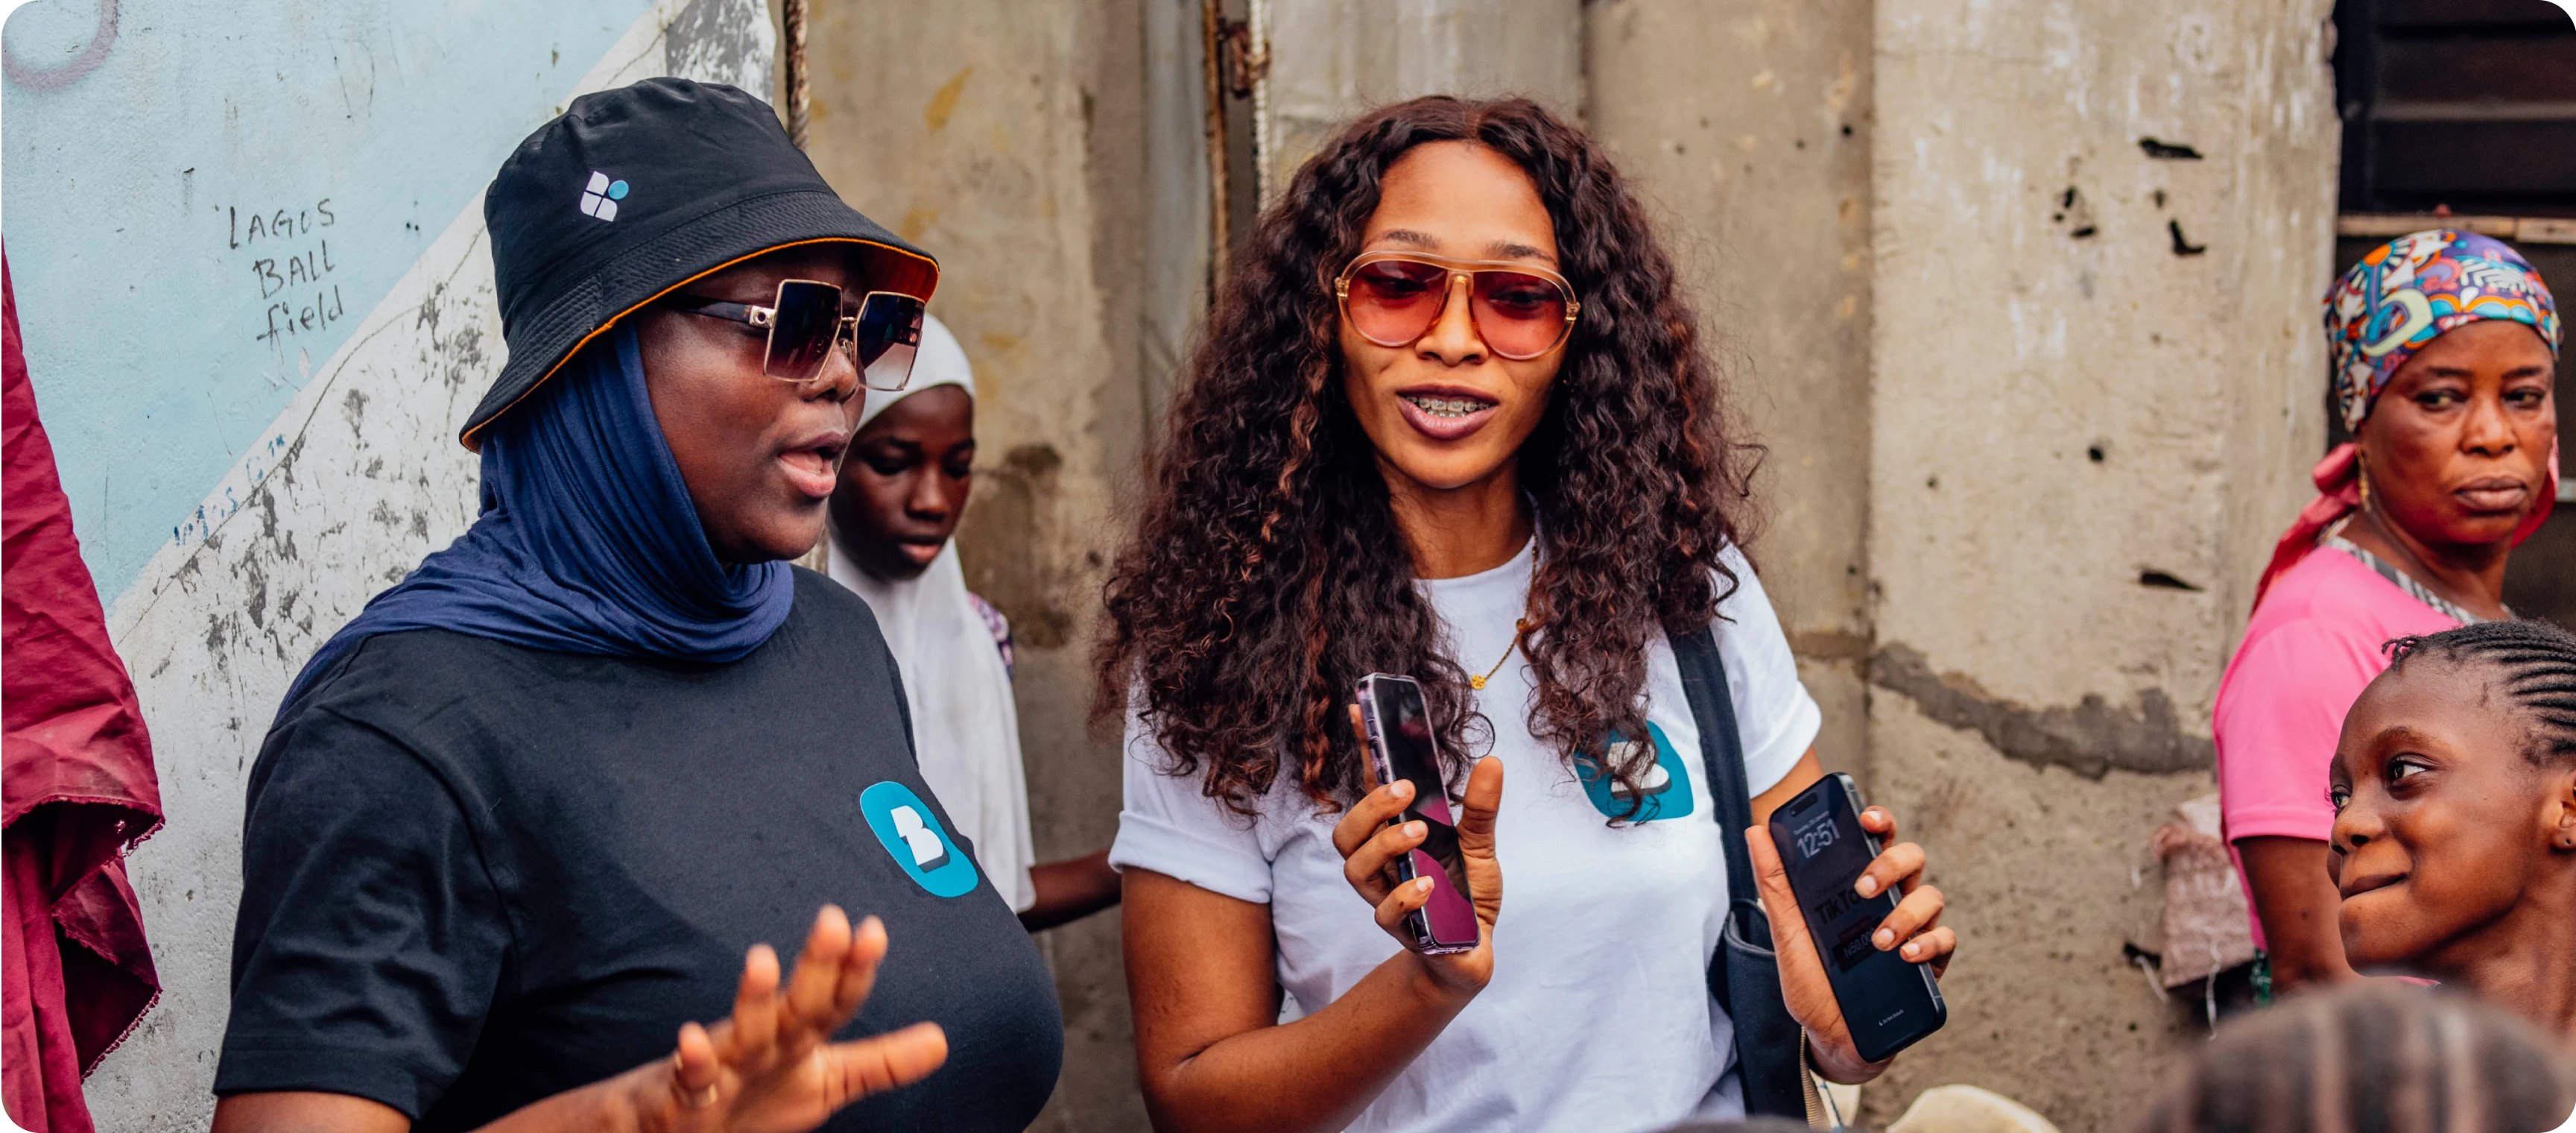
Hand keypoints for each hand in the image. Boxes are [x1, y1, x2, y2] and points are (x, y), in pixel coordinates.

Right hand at [634, 906, 948, 1132]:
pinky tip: (692, 1038)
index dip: (854, 970)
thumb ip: (881, 1063)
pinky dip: (691, 1060)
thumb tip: (942, 1040)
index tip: (874, 931)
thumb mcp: (828, 1083)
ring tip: (762, 959)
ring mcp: (723, 1066)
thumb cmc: (757, 1097)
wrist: (679, 1127)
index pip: (835, 1001)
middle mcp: (764, 1041)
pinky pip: (690, 1078)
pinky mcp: (683, 1096)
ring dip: (753, 998)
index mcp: (799, 1037)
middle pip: (796, 1003)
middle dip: (815, 965)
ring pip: (742, 1031)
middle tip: (832, 918)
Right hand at [1333, 706, 1504, 998]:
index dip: (1365, 751)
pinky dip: (1406, 895)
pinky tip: (1430, 885)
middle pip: (1346, 831)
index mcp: (1396, 835)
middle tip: (1408, 791)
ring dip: (1385, 845)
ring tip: (1420, 835)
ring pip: (1354, 868)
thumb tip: (1493, 762)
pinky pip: (1385, 913)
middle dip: (1371, 806)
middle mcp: (1382, 865)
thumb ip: (1481, 809)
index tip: (1360, 709)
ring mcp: (1385, 896)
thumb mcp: (1479, 846)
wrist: (1470, 955)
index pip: (1372, 788)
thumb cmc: (1466, 896)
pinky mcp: (1402, 931)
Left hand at [1746, 806, 1953, 1083]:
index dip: (1880, 821)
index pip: (1877, 840)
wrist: (1829, 1040)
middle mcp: (1889, 902)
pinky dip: (1929, 943)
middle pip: (1911, 859)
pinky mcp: (1928, 965)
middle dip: (1891, 865)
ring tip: (1877, 940)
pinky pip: (1945, 940)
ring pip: (1931, 896)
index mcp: (1857, 889)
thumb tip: (1756, 832)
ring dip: (1906, 912)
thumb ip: (1774, 884)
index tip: (1868, 818)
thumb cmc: (1811, 984)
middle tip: (1862, 888)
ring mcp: (1912, 932)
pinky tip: (1906, 955)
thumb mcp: (1787, 933)